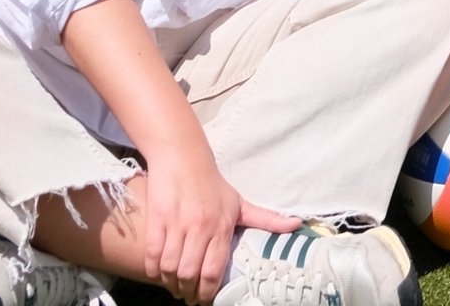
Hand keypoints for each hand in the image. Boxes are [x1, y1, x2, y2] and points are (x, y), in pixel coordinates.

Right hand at [142, 151, 298, 303]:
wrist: (183, 158)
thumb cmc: (213, 184)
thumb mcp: (240, 203)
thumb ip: (266, 219)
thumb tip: (297, 224)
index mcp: (222, 226)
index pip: (213, 270)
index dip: (207, 292)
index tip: (205, 300)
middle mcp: (199, 227)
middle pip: (189, 273)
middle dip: (188, 292)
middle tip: (189, 297)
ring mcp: (176, 224)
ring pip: (170, 267)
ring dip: (170, 283)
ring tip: (175, 287)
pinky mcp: (157, 219)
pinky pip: (152, 254)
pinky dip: (153, 270)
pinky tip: (159, 273)